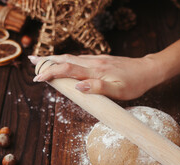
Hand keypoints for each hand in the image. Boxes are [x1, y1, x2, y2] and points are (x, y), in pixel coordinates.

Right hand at [29, 54, 164, 99]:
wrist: (148, 70)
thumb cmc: (135, 83)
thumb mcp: (119, 91)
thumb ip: (98, 89)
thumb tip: (77, 87)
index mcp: (96, 71)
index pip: (68, 70)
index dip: (51, 72)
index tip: (38, 78)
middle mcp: (94, 63)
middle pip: (65, 59)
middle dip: (47, 60)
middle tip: (31, 61)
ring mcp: (97, 60)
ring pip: (71, 58)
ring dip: (55, 59)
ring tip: (42, 61)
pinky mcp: (100, 61)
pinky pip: (79, 59)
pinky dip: (66, 61)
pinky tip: (64, 63)